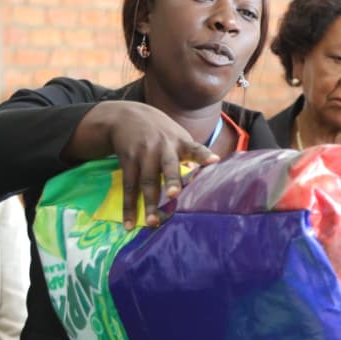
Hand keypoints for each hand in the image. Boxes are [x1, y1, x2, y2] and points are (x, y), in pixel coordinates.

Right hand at [68, 101, 219, 228]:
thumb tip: (210, 175)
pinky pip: (129, 186)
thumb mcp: (178, 136)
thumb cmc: (161, 133)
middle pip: (168, 165)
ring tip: (152, 223)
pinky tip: (129, 223)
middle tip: (173, 195)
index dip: (204, 155)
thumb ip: (191, 155)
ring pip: (147, 181)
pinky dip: (129, 206)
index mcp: (180, 142)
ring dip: (149, 203)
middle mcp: (162, 147)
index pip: (195, 148)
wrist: (126, 116)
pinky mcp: (129, 161)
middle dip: (171, 180)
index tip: (214, 160)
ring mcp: (144, 154)